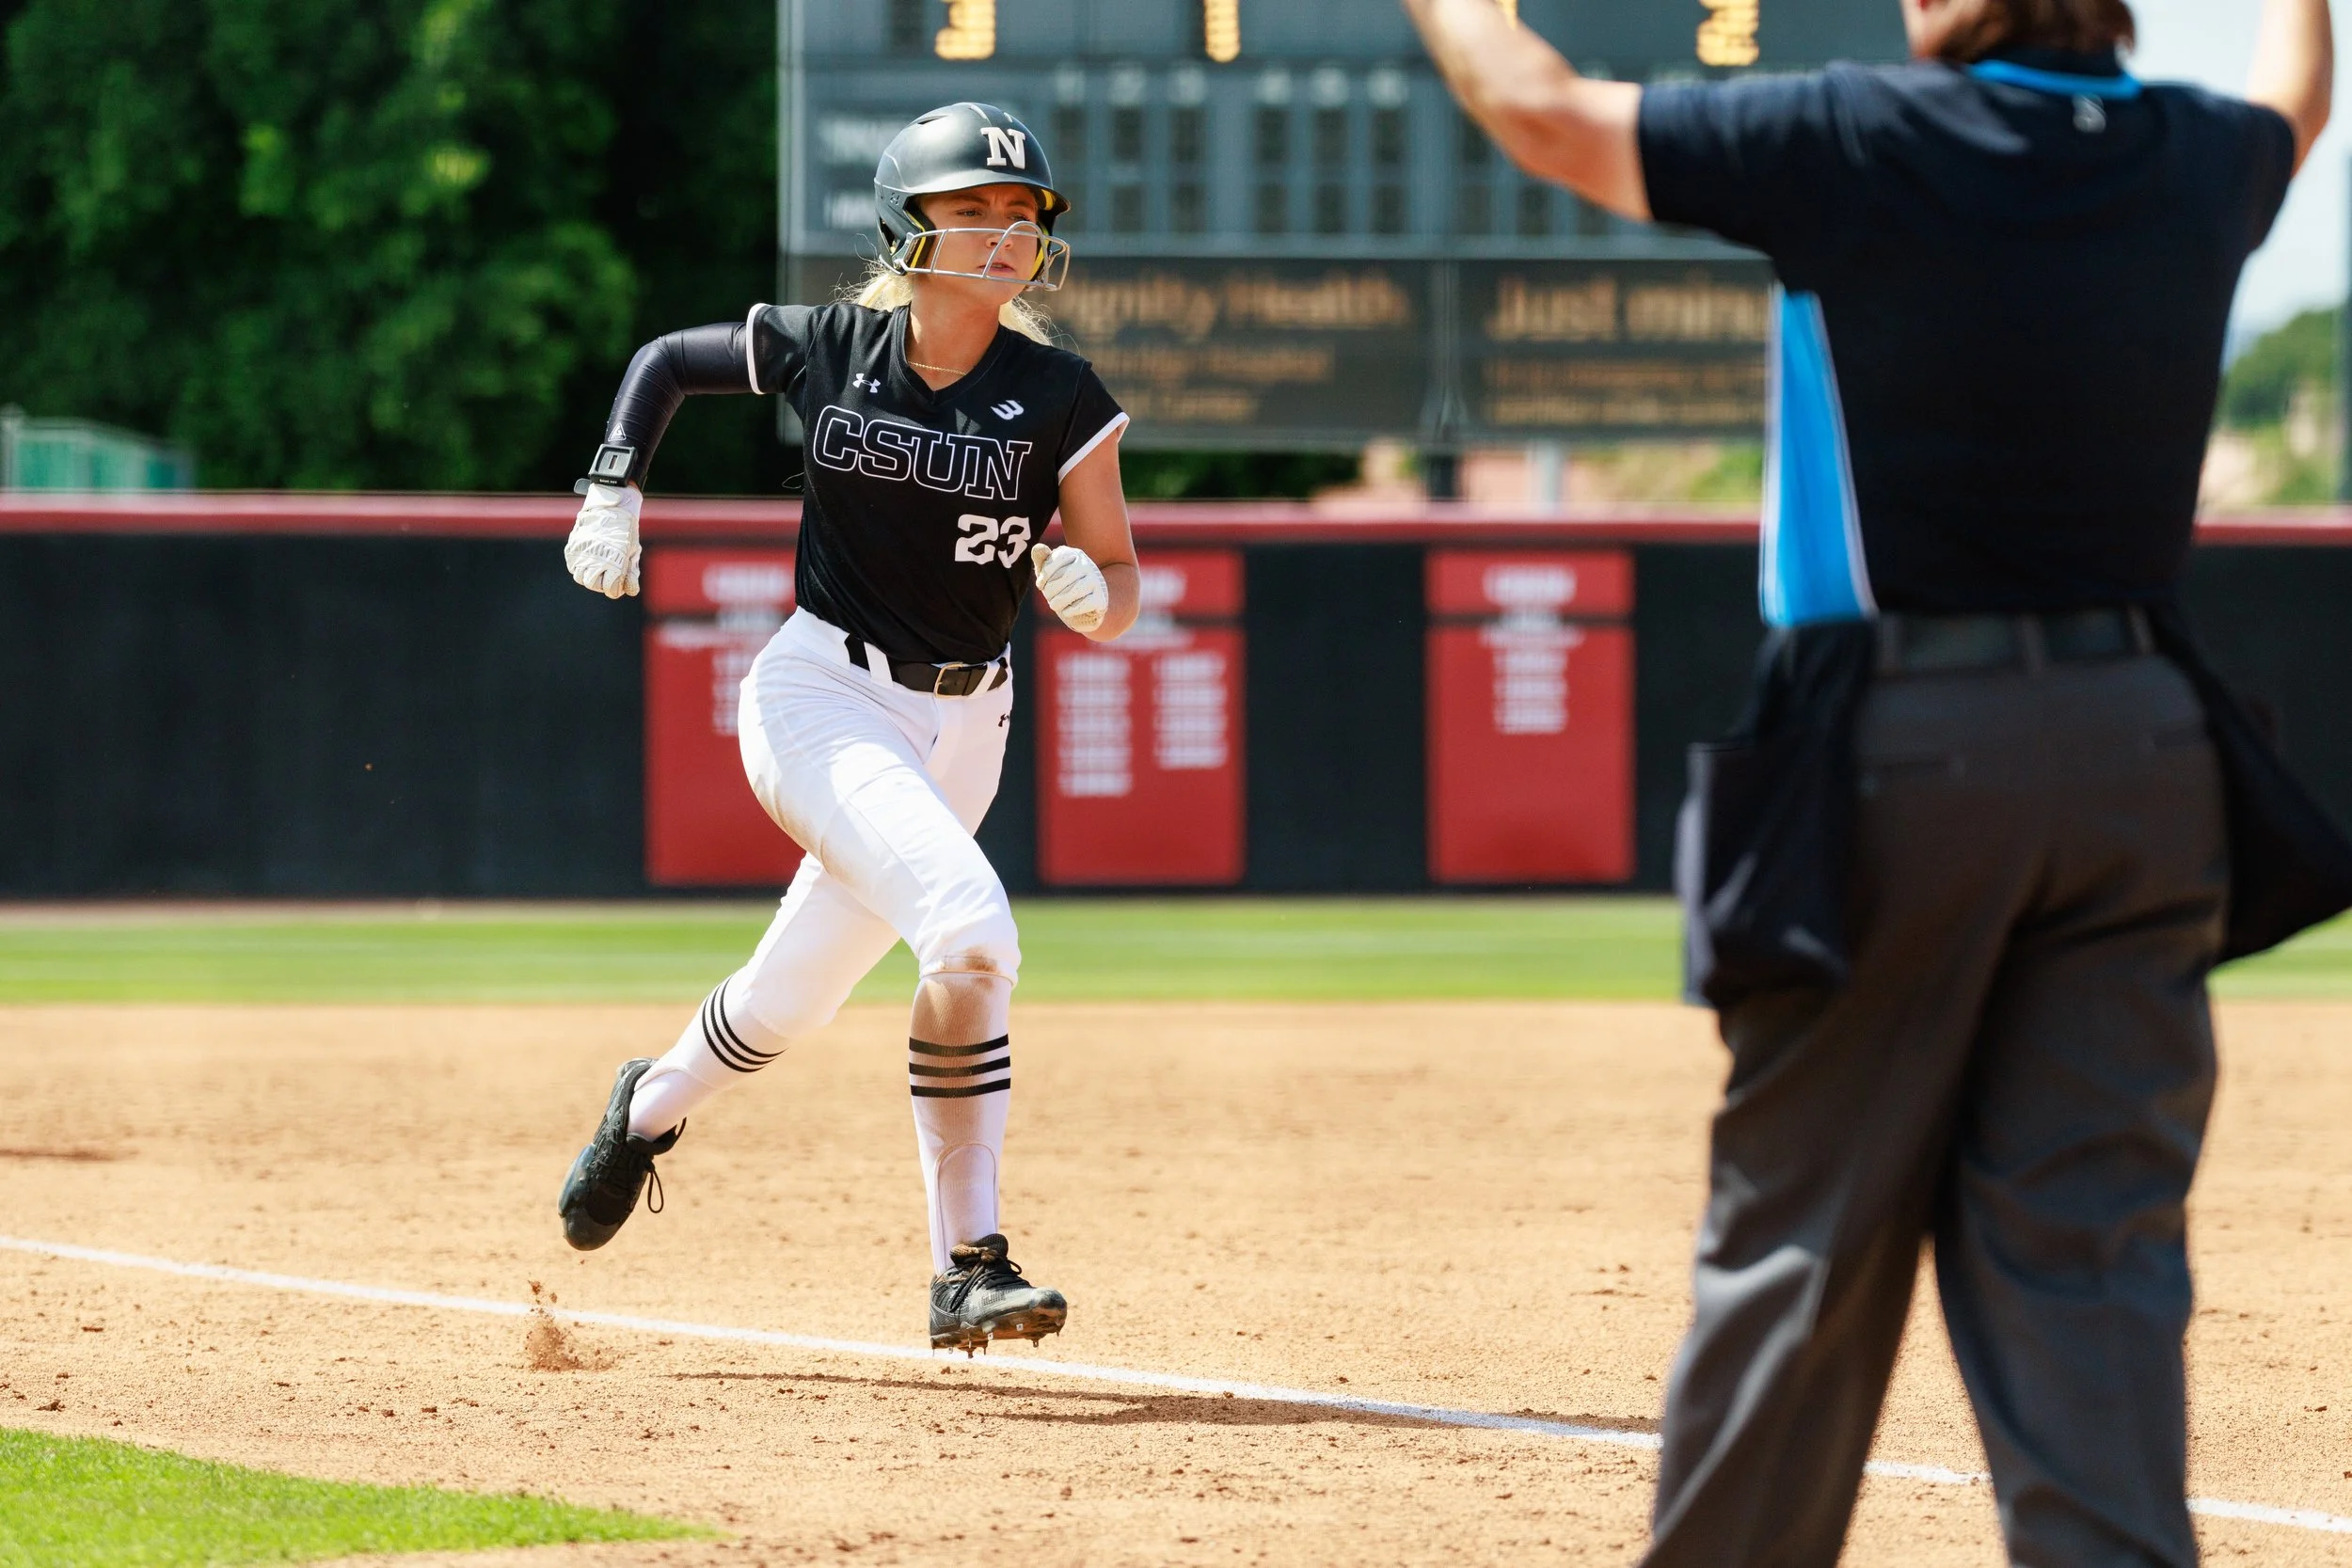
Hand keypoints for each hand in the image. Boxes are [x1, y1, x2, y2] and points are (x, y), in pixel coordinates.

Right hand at [565, 483, 641, 598]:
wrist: (611, 506)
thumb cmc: (626, 530)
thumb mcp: (633, 551)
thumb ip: (631, 572)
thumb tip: (630, 591)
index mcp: (614, 562)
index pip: (610, 589)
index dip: (616, 589)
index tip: (618, 584)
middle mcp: (595, 559)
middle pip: (593, 585)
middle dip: (601, 584)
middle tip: (608, 576)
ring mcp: (582, 552)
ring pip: (580, 577)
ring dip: (588, 576)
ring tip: (597, 568)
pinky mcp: (572, 546)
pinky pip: (572, 565)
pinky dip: (579, 566)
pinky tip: (588, 560)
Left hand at [1031, 542, 1108, 633]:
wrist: (1084, 606)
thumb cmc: (1062, 586)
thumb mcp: (1049, 572)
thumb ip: (1042, 560)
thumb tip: (1038, 547)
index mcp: (1073, 554)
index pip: (1057, 560)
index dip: (1044, 576)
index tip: (1041, 585)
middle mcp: (1087, 565)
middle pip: (1066, 577)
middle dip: (1051, 590)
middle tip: (1049, 597)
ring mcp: (1095, 581)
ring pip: (1076, 590)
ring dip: (1059, 601)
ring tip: (1054, 605)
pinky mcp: (1100, 599)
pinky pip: (1085, 604)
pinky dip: (1071, 610)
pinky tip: (1066, 611)